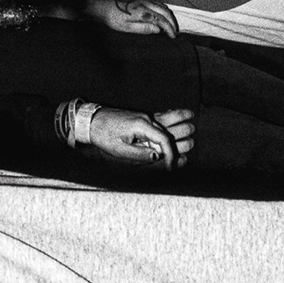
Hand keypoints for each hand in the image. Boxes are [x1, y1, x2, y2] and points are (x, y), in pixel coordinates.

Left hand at [82, 105, 196, 168]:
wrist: (91, 120)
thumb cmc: (104, 135)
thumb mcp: (119, 149)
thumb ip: (140, 153)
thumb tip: (158, 156)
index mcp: (142, 125)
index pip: (164, 140)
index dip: (171, 155)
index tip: (170, 167)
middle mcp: (146, 118)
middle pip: (170, 129)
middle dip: (180, 141)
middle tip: (186, 153)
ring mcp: (144, 116)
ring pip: (167, 119)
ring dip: (179, 124)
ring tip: (192, 126)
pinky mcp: (141, 117)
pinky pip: (160, 116)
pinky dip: (171, 116)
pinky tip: (180, 114)